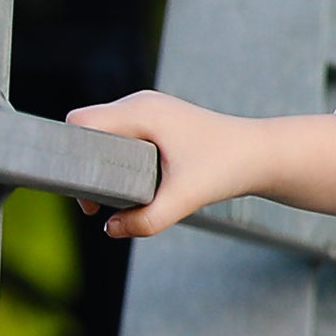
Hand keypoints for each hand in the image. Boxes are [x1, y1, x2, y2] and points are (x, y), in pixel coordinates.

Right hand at [68, 93, 335, 235]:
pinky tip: (128, 187)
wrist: (263, 156)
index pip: (82, 124)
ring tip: (111, 200)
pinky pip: (123, 136)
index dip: (72, 155)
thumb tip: (110, 231)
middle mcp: (140, 104)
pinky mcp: (158, 121)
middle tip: (95, 205)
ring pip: (106, 134)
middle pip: (89, 129)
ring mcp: (149, 110)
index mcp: (141, 112)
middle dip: (87, 165)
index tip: (83, 193)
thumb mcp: (186, 198)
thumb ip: (148, 219)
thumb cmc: (228, 169)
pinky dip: (119, 160)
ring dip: (102, 164)